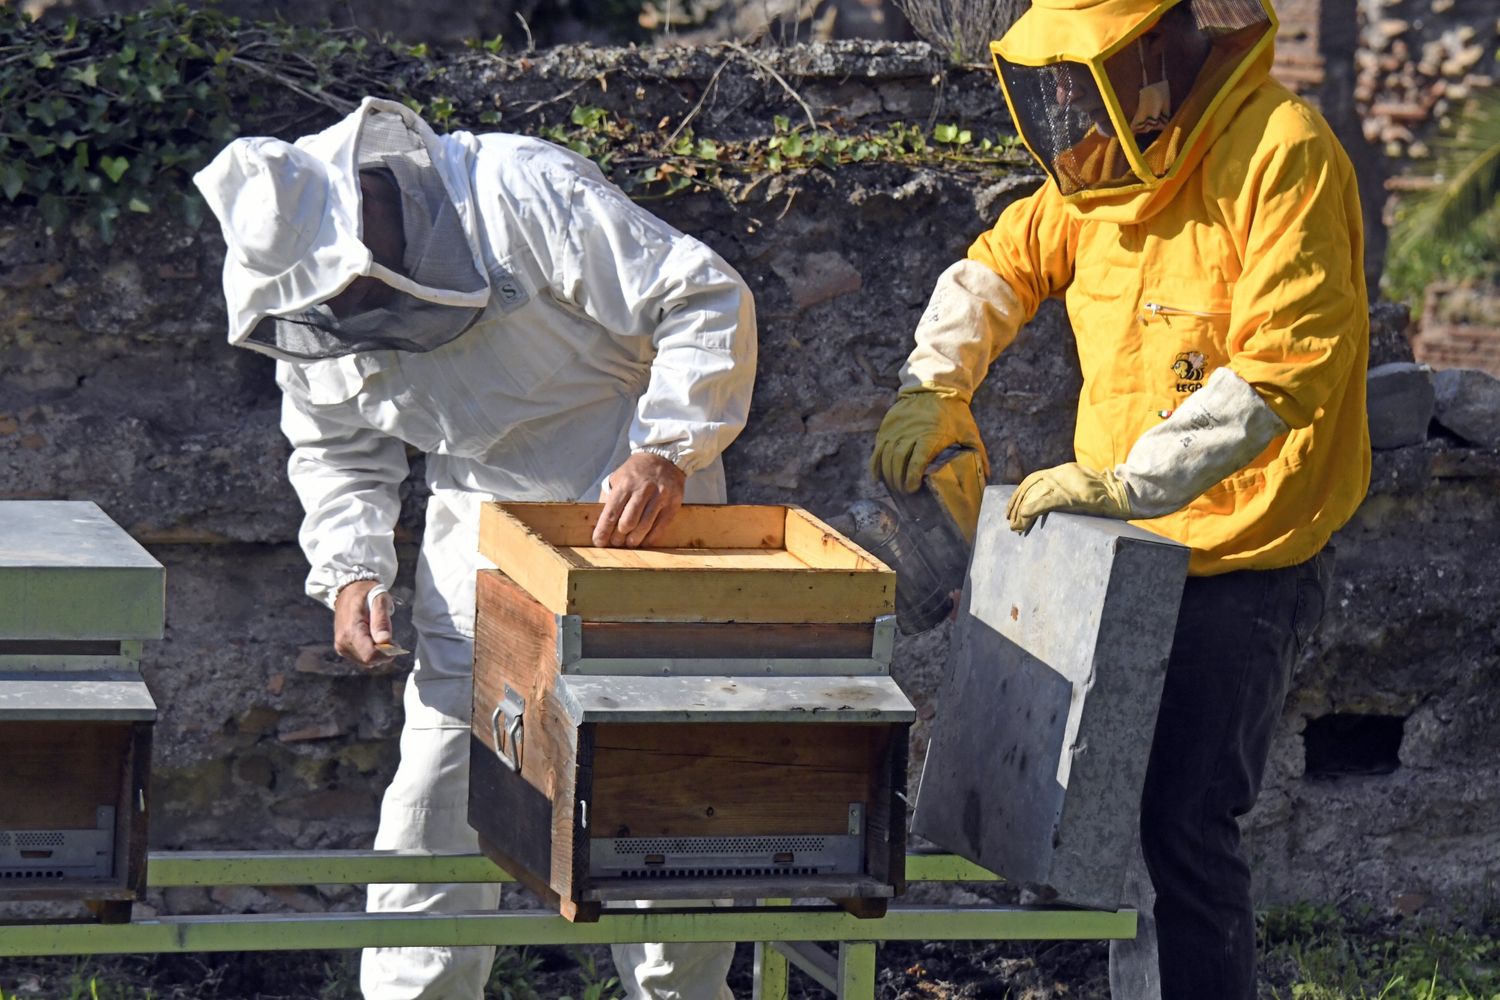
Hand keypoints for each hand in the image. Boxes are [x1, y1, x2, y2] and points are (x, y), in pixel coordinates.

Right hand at [333, 579, 393, 667]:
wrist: (348, 591)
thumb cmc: (366, 594)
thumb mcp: (379, 600)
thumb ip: (381, 621)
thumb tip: (385, 641)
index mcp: (351, 630)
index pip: (370, 655)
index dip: (387, 653)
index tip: (396, 642)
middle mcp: (343, 642)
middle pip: (369, 660)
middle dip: (384, 653)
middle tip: (389, 636)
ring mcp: (341, 646)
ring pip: (366, 662)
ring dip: (378, 653)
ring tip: (379, 634)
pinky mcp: (342, 648)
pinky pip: (361, 658)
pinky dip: (371, 652)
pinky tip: (373, 638)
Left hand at [593, 452, 685, 546]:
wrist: (664, 458)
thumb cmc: (637, 471)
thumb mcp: (618, 477)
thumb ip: (609, 497)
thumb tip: (600, 521)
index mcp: (625, 484)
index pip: (611, 513)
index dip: (603, 531)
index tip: (598, 541)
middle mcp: (643, 490)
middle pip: (627, 523)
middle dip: (618, 537)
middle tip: (616, 542)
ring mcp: (659, 497)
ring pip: (644, 527)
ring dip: (634, 540)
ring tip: (629, 542)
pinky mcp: (672, 504)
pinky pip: (660, 527)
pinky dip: (650, 538)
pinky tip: (644, 540)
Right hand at [870, 389, 988, 493]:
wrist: (934, 386)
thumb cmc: (954, 412)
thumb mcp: (969, 430)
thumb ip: (978, 453)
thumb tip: (987, 477)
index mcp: (930, 436)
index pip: (916, 462)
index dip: (912, 478)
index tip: (913, 488)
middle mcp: (910, 433)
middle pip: (898, 463)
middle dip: (899, 481)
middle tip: (905, 492)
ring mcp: (896, 429)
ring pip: (886, 457)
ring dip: (888, 475)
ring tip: (895, 486)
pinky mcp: (887, 426)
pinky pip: (878, 449)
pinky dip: (876, 465)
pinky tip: (878, 477)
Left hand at [1006, 462, 1132, 533]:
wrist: (1124, 495)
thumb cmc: (1106, 496)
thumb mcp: (1083, 487)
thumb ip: (1067, 490)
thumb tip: (1048, 504)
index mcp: (1065, 469)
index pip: (1034, 478)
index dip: (1020, 493)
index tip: (1013, 508)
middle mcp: (1062, 473)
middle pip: (1030, 485)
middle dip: (1017, 503)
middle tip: (1010, 520)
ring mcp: (1066, 482)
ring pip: (1035, 494)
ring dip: (1021, 511)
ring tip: (1015, 526)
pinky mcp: (1071, 495)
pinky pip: (1046, 502)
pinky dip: (1031, 510)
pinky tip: (1023, 519)